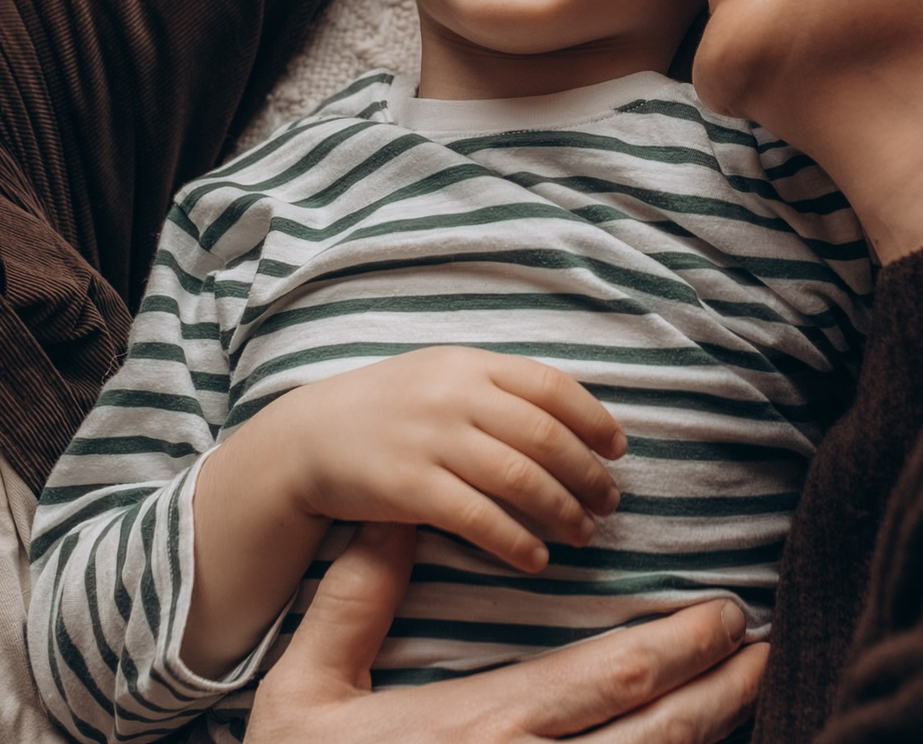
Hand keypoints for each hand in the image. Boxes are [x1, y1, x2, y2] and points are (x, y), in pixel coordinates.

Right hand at [246, 522, 766, 743]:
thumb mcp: (304, 690)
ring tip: (751, 691)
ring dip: (712, 734)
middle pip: (660, 731)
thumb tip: (394, 518)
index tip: (726, 612)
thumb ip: (352, 602)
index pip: (613, 676)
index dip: (685, 644)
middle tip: (761, 646)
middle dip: (721, 687)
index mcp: (481, 727)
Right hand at [252, 347, 625, 571]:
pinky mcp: (408, 487)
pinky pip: (479, 518)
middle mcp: (453, 395)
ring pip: (520, 479)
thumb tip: (570, 420)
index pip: (551, 386)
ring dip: (563, 511)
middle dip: (588, 474)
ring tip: (583, 533)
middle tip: (609, 503)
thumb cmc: (386, 411)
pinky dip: (516, 542)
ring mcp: (430, 440)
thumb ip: (495, 388)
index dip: (593, 419)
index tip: (618, 449)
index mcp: (467, 363)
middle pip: (545, 436)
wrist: (305, 439)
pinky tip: (536, 559)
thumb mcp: (438, 376)